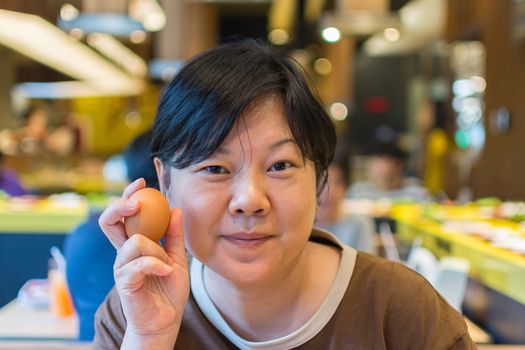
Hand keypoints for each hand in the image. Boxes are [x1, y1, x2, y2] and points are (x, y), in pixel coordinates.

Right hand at [99, 178, 189, 347]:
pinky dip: (157, 264)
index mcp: (135, 244)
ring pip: (133, 241)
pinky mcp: (125, 282)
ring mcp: (122, 267)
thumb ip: (175, 236)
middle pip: (109, 221)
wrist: (165, 321)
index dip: (128, 196)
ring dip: (156, 249)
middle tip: (136, 201)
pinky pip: (139, 264)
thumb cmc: (168, 290)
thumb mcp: (178, 258)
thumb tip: (176, 208)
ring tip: (166, 263)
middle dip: (120, 205)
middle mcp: (124, 253)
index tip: (141, 182)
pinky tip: (166, 271)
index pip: (125, 215)